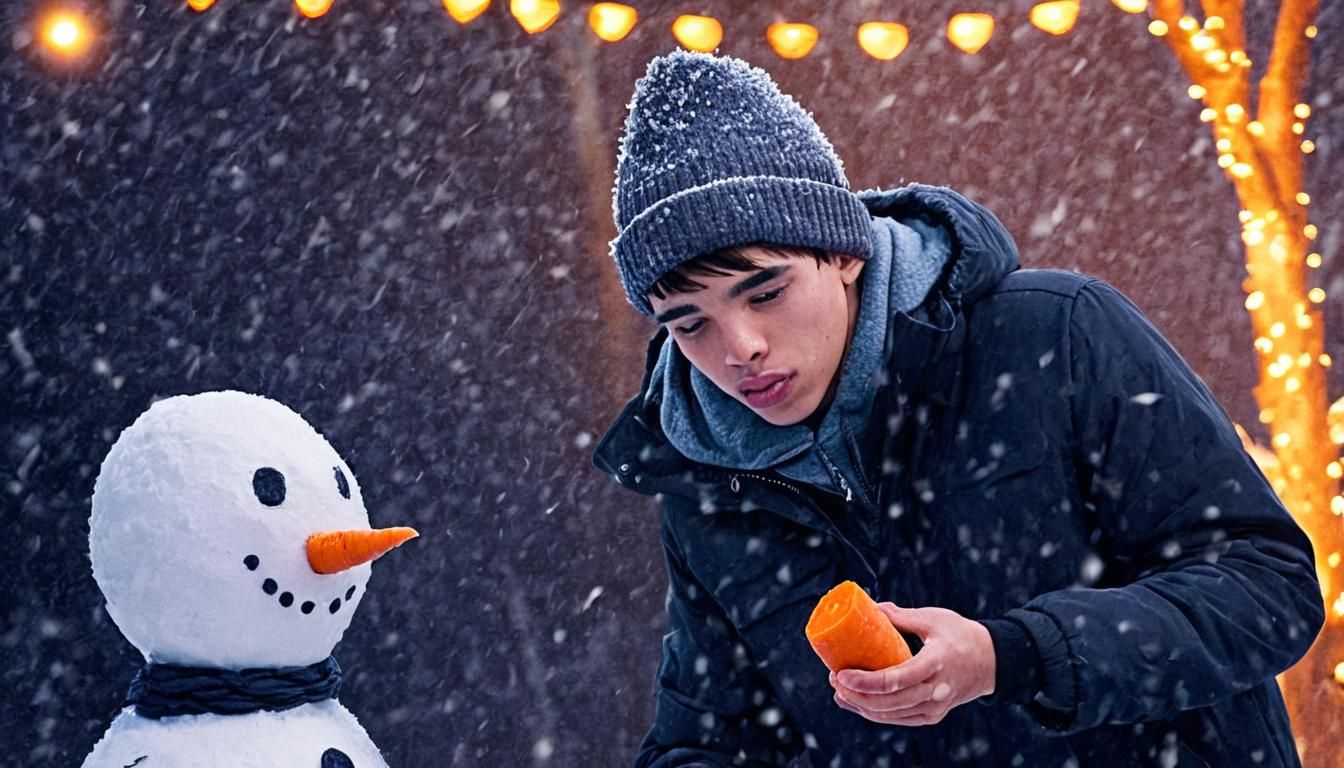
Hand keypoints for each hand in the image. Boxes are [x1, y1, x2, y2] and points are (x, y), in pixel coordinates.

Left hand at [829, 603, 995, 725]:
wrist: (992, 661)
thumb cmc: (961, 635)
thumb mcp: (934, 619)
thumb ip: (902, 616)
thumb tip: (872, 607)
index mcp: (935, 663)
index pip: (895, 679)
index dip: (864, 681)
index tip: (841, 673)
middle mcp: (936, 691)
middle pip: (888, 702)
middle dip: (856, 695)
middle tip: (834, 679)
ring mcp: (935, 707)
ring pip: (891, 715)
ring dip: (861, 707)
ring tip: (839, 692)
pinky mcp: (933, 715)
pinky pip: (899, 719)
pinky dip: (876, 714)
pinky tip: (857, 704)